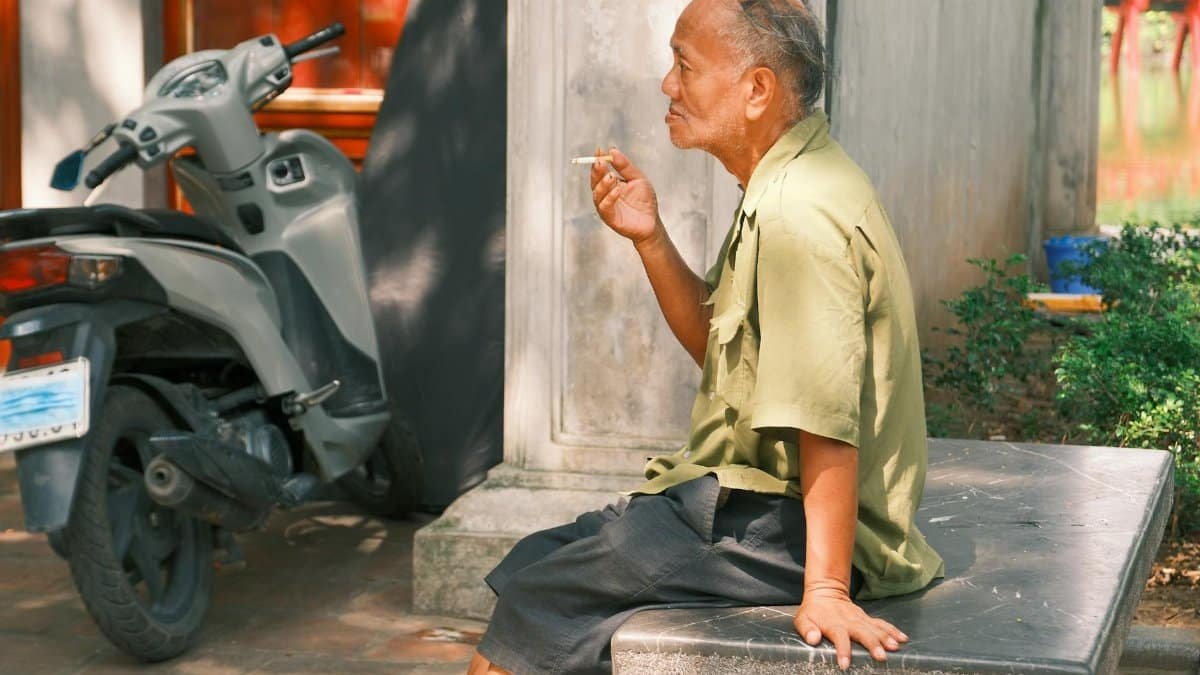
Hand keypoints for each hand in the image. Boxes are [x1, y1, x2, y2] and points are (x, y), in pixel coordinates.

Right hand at [590, 147, 660, 245]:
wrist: (652, 221)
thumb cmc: (645, 201)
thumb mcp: (637, 178)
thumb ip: (625, 166)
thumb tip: (612, 150)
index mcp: (610, 184)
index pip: (600, 170)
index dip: (598, 160)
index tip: (599, 151)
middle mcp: (605, 194)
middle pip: (595, 181)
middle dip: (597, 171)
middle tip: (600, 162)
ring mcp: (606, 206)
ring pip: (597, 194)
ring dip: (602, 184)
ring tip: (610, 176)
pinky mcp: (609, 218)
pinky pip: (605, 207)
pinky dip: (609, 198)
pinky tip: (617, 190)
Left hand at [793, 589, 907, 669]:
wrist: (825, 592)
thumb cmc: (813, 611)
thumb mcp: (803, 619)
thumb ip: (807, 629)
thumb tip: (813, 639)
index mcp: (833, 624)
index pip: (839, 637)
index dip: (842, 650)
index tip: (845, 664)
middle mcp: (849, 621)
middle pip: (862, 633)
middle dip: (872, 644)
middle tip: (881, 656)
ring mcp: (860, 619)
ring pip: (875, 628)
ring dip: (886, 637)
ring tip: (895, 647)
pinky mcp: (867, 618)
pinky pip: (882, 624)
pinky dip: (893, 630)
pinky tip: (903, 638)